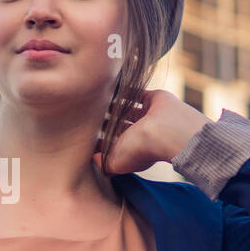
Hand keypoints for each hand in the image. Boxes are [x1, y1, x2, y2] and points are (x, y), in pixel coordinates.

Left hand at [93, 88, 208, 174]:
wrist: (166, 132)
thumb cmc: (140, 150)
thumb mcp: (114, 163)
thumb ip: (100, 163)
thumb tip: (91, 159)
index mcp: (132, 148)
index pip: (112, 144)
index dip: (99, 140)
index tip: (83, 134)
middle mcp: (140, 132)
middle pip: (118, 125)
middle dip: (104, 120)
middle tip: (85, 113)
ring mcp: (147, 115)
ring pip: (126, 108)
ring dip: (113, 104)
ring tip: (94, 98)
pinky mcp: (152, 99)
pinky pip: (136, 92)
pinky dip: (125, 90)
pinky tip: (109, 87)